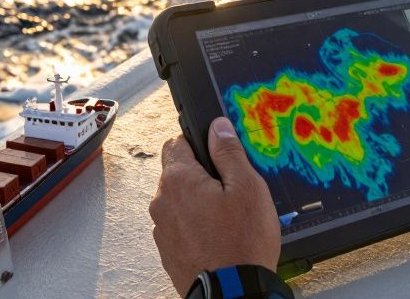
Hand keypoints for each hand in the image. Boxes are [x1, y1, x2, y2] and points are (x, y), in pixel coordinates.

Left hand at [149, 117, 280, 295]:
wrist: (233, 292)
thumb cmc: (241, 244)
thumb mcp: (247, 187)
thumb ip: (229, 152)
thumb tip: (218, 128)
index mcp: (178, 180)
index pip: (177, 141)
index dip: (199, 142)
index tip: (217, 152)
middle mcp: (162, 201)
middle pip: (177, 171)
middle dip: (201, 173)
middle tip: (230, 188)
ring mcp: (162, 228)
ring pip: (179, 200)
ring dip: (198, 200)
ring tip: (227, 216)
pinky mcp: (168, 250)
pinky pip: (180, 225)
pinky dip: (195, 224)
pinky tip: (219, 234)